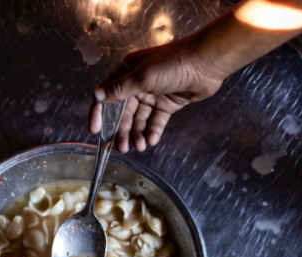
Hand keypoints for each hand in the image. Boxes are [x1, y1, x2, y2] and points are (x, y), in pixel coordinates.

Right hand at [89, 39, 225, 152]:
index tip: (95, 130)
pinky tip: (152, 141)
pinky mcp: (168, 103)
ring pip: (140, 119)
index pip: (108, 95)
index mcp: (128, 71)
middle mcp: (138, 83)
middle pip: (124, 112)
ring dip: (137, 133)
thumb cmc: (174, 64)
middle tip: (121, 147)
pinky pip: (156, 120)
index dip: (100, 113)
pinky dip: (153, 131)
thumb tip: (96, 95)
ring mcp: (153, 94)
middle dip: (122, 130)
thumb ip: (120, 89)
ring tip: (140, 146)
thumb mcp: (143, 77)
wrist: (206, 63)